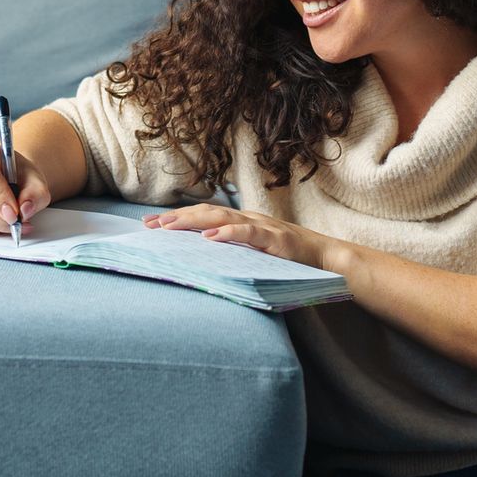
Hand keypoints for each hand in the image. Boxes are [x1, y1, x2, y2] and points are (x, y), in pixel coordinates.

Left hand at [141, 204, 339, 271]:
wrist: (327, 258)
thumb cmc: (290, 259)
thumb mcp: (256, 255)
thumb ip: (234, 254)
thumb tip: (202, 263)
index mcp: (242, 222)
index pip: (203, 216)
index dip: (177, 218)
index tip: (150, 225)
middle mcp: (248, 218)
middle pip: (206, 213)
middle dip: (176, 218)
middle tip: (149, 225)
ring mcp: (262, 226)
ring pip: (221, 218)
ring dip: (192, 222)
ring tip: (169, 228)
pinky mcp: (275, 238)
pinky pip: (248, 232)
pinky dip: (229, 233)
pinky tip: (209, 238)